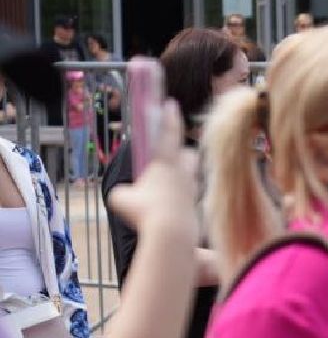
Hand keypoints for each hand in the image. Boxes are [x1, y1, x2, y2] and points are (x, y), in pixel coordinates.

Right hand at [104, 99, 200, 247]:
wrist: (172, 233)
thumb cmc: (144, 211)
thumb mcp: (120, 198)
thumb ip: (123, 192)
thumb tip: (125, 196)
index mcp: (165, 162)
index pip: (169, 133)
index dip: (169, 117)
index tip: (171, 104)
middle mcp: (183, 173)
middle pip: (189, 155)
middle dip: (182, 154)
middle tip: (171, 159)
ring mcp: (193, 191)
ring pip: (193, 177)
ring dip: (184, 178)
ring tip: (168, 189)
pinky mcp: (197, 208)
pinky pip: (191, 199)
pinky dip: (182, 201)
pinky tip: (172, 212)